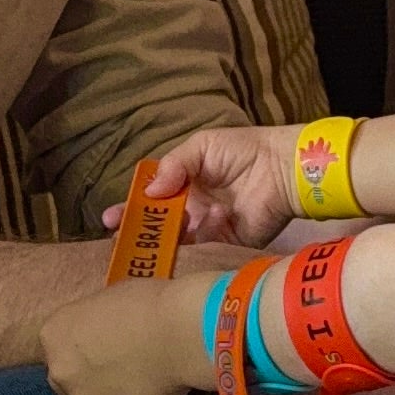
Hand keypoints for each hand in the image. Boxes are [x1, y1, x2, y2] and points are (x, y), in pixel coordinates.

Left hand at [42, 273, 207, 394]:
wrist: (180, 332)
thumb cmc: (149, 304)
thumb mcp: (106, 301)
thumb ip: (93, 325)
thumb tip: (103, 335)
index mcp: (54, 334)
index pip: (57, 350)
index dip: (81, 351)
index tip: (102, 348)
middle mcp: (60, 371)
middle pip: (66, 382)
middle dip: (87, 378)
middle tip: (119, 368)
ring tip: (140, 382)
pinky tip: (155, 392)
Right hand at [137, 120, 300, 247]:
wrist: (283, 167)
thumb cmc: (243, 150)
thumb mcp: (202, 147)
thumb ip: (174, 165)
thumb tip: (149, 191)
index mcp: (185, 186)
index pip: (151, 201)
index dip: (131, 209)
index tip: (111, 219)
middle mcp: (193, 210)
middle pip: (160, 227)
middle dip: (140, 234)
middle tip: (121, 240)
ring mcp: (210, 229)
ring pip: (179, 241)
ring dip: (168, 238)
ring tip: (164, 231)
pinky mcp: (228, 244)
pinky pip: (207, 247)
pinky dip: (206, 233)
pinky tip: (217, 213)